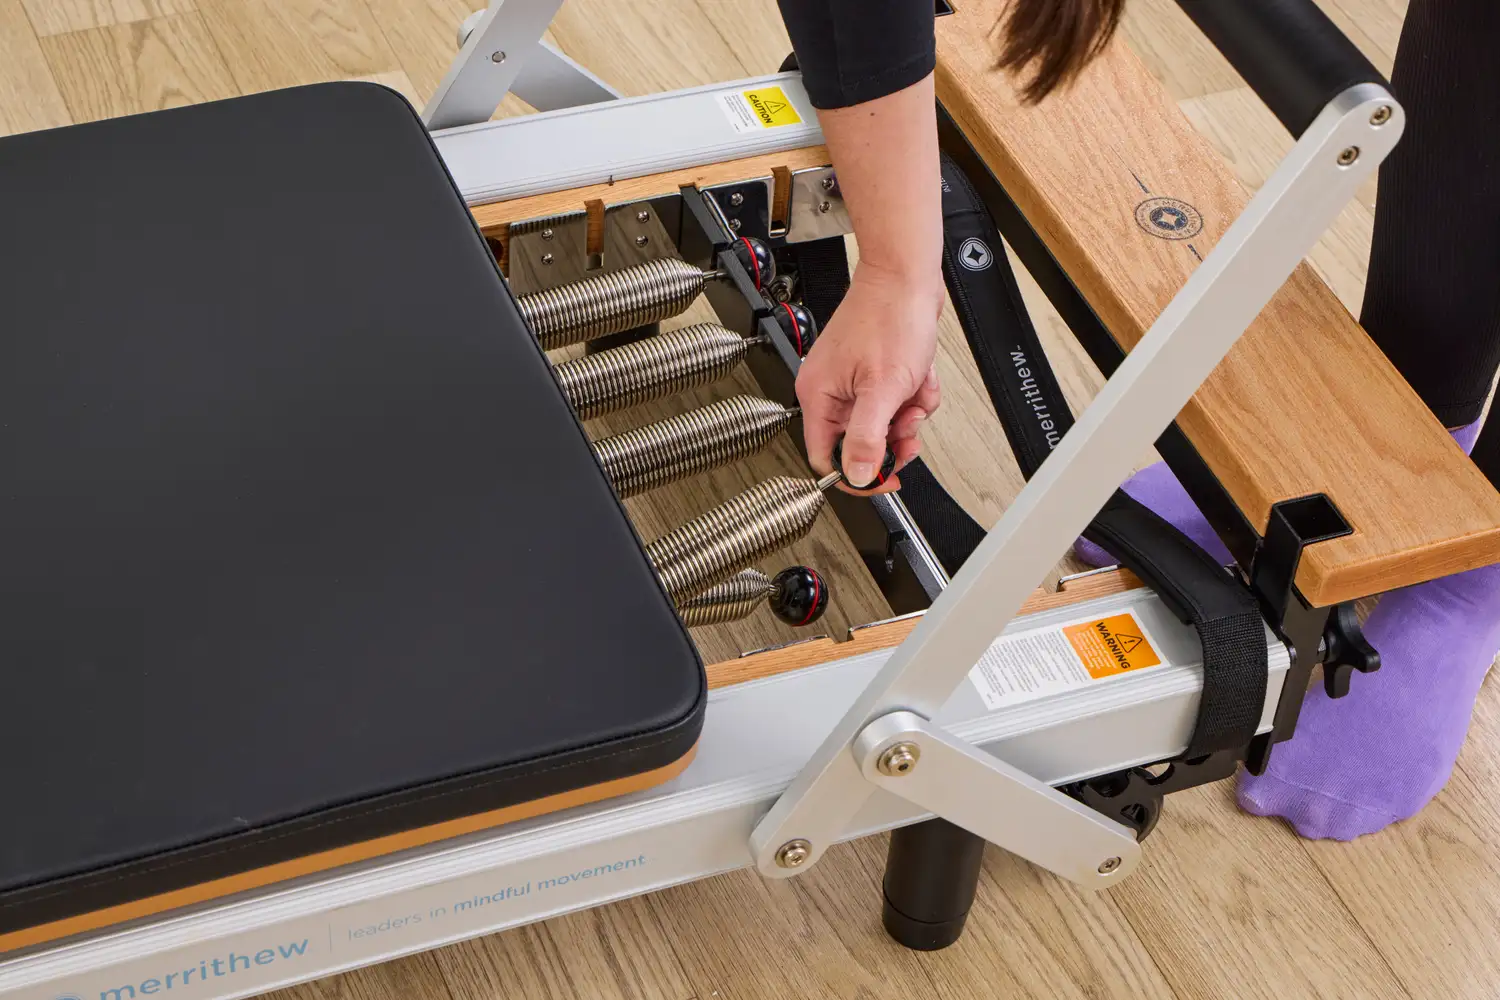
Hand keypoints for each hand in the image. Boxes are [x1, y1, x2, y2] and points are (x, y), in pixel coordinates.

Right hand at [795, 262, 942, 492]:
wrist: (907, 276)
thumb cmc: (890, 317)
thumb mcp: (883, 389)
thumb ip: (866, 436)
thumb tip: (856, 474)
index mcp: (819, 396)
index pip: (825, 457)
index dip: (856, 473)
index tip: (883, 477)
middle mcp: (830, 390)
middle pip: (859, 441)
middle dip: (892, 437)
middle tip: (908, 428)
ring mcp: (852, 380)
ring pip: (883, 422)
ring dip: (908, 412)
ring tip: (916, 390)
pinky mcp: (873, 371)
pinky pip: (895, 400)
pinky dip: (913, 393)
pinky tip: (920, 376)